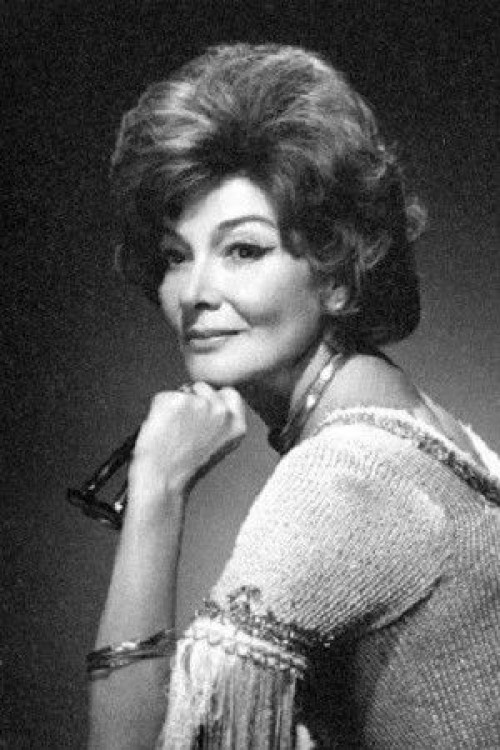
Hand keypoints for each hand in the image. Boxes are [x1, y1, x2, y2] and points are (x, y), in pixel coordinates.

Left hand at [128, 383, 246, 515]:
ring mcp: (199, 404)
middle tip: (182, 427)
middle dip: (192, 399)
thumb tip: (208, 403)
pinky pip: (163, 396)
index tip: (202, 414)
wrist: (163, 480)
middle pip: (204, 387)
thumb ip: (219, 422)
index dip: (212, 400)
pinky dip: (158, 409)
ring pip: (182, 391)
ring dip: (174, 406)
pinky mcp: (176, 400)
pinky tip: (161, 430)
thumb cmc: (183, 468)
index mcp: (236, 425)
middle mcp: (222, 412)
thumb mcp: (216, 445)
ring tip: (171, 432)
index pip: (229, 393)